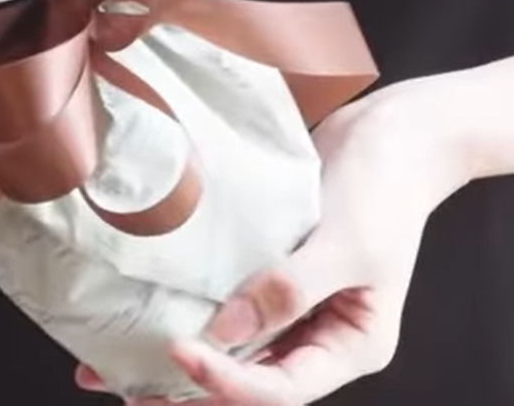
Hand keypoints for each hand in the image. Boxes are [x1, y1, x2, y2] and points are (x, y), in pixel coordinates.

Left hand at [78, 81, 465, 403]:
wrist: (393, 134)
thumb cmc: (386, 185)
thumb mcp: (344, 243)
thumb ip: (287, 291)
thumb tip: (224, 332)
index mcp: (353, 346)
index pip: (282, 388)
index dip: (227, 382)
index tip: (181, 350)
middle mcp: (322, 339)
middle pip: (252, 385)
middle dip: (193, 393)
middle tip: (134, 390)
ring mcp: (297, 312)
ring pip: (235, 355)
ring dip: (184, 365)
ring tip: (120, 368)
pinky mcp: (273, 280)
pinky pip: (229, 313)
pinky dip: (194, 320)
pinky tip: (147, 320)